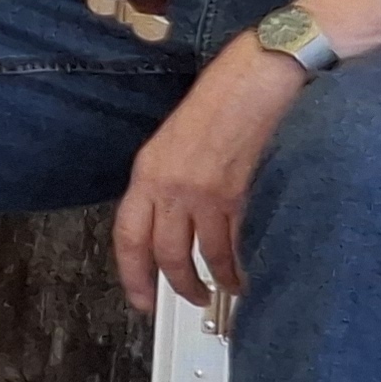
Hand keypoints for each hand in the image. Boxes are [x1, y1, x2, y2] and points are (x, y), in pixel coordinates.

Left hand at [111, 36, 307, 312]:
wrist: (252, 81)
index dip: (132, 273)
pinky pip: (232, 243)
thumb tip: (166, 223)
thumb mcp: (172, 143)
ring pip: (201, 255)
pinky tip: (242, 273)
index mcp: (147, 172)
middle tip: (190, 300)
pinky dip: (237, 265)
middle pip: (163, 254)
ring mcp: (203, 192)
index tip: (139, 298)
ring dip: (212, 280)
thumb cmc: (217, 104)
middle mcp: (169, 186)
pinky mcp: (237, 194)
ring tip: (221, 290)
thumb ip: (164, 183)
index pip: (127, 235)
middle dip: (175, 286)